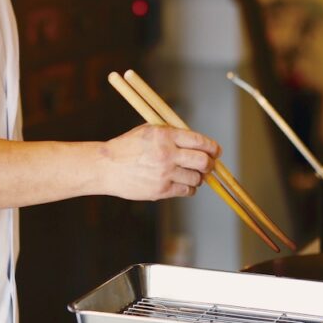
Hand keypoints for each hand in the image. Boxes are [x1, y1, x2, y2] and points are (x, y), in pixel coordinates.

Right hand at [101, 124, 220, 200]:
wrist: (106, 167)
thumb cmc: (127, 147)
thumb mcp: (148, 130)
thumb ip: (172, 133)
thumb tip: (197, 141)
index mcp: (165, 135)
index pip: (199, 141)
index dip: (212, 147)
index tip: (215, 151)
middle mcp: (167, 154)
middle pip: (203, 161)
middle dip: (210, 164)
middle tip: (208, 164)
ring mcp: (164, 174)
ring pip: (197, 178)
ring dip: (198, 177)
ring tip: (190, 174)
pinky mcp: (161, 190)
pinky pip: (187, 191)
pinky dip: (189, 188)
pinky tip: (182, 183)